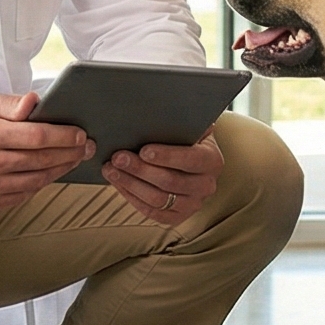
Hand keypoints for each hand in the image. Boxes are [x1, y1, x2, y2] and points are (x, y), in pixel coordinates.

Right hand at [0, 94, 91, 211]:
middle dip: (69, 153)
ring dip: (60, 170)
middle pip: (39, 160)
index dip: (62, 137)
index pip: (35, 137)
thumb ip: (11, 104)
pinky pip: (25, 194)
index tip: (80, 134)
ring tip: (75, 159)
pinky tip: (52, 172)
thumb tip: (35, 102)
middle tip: (86, 147)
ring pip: (36, 180)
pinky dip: (42, 183)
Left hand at [100, 130, 222, 227]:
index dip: (167, 156)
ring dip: (131, 184)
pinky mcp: (177, 216)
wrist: (191, 157)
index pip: (191, 159)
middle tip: (118, 158)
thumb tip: (155, 108)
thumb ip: (179, 120)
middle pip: (170, 182)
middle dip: (140, 169)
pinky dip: (132, 198)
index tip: (143, 150)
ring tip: (111, 169)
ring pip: (158, 199)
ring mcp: (193, 204)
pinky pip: (152, 212)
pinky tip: (119, 183)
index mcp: (212, 160)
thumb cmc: (185, 137)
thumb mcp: (188, 125)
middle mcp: (206, 185)